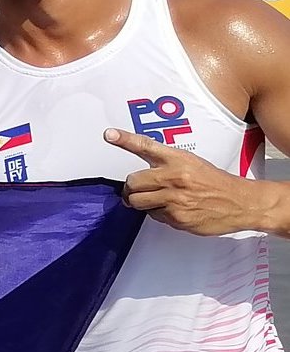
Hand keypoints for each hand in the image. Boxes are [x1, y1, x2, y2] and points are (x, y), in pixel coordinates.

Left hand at [108, 128, 265, 234]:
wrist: (241, 202)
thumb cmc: (214, 182)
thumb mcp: (192, 164)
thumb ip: (165, 166)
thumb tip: (138, 177)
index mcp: (178, 159)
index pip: (146, 146)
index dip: (125, 140)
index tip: (109, 134)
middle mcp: (174, 176)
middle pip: (132, 182)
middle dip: (131, 189)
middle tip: (137, 191)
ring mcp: (175, 198)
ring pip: (138, 202)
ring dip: (142, 203)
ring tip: (158, 200)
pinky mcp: (177, 217)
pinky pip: (154, 216)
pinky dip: (159, 214)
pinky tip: (175, 210)